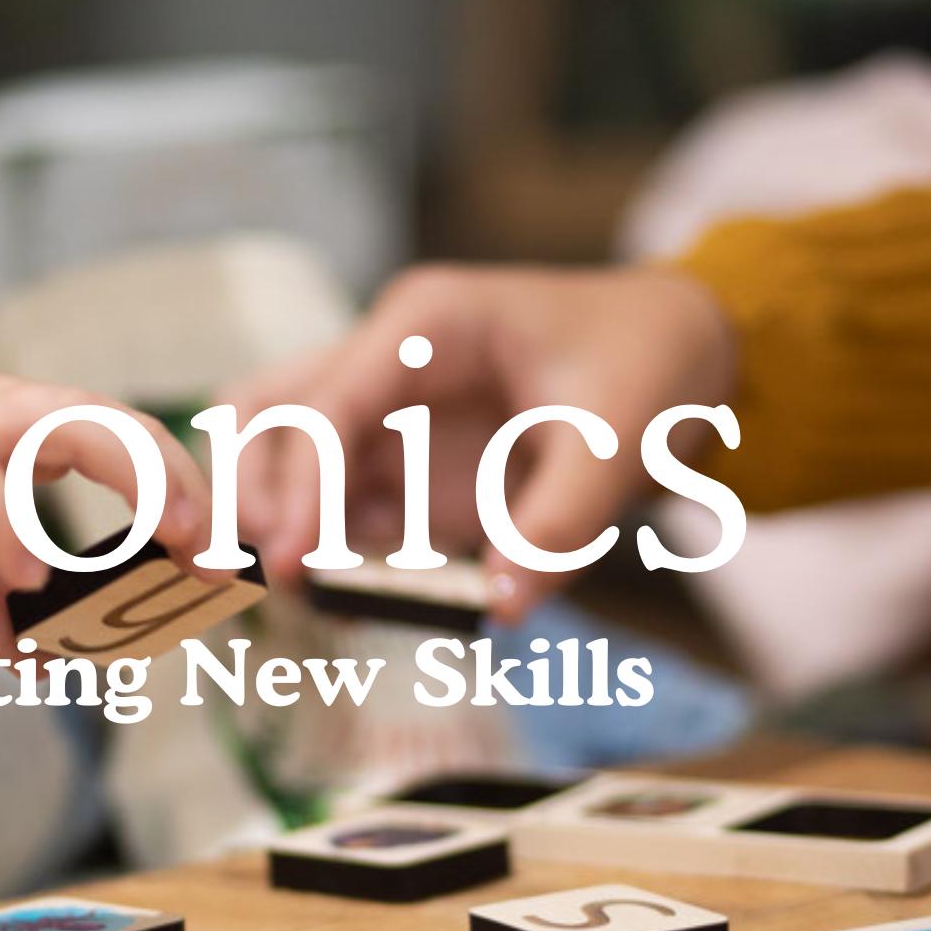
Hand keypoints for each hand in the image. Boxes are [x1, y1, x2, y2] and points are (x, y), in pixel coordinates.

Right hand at [0, 305, 220, 648]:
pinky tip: (28, 575)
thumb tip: (35, 663)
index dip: (186, 493)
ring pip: (75, 429)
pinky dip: (7, 524)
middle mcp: (10, 413)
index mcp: (29, 430)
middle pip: (125, 426)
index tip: (225, 557)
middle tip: (220, 553)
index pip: (132, 444)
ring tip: (178, 542)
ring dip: (138, 482)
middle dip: (185, 485)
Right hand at [221, 265, 735, 621]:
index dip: (302, 483)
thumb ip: (560, 522)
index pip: (329, 401)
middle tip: (268, 574)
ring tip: (290, 596)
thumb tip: (501, 604)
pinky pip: (333, 505)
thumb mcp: (619, 441)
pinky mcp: (404, 462)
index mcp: (428, 326)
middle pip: (269, 412)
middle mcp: (387, 361)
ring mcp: (388, 412)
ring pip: (281, 455)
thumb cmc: (646, 369)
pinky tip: (341, 604)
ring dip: (272, 522)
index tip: (294, 561)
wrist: (681, 355)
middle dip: (249, 490)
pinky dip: (322, 553)